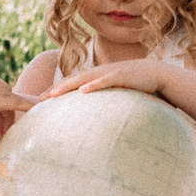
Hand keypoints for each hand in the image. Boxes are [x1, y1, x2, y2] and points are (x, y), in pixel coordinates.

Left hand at [44, 59, 173, 99]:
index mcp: (96, 78)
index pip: (72, 85)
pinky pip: (104, 81)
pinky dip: (93, 85)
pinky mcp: (120, 75)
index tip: (40, 101)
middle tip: (38, 99)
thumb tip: (97, 122)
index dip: (56, 91)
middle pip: (72, 81)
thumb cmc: (136, 87)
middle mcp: (99, 73)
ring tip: (53, 94)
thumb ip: (106, 105)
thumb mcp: (117, 95)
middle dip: (55, 90)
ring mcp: (109, 73)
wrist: (158, 75)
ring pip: (83, 79)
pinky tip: (82, 91)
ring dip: (67, 86)